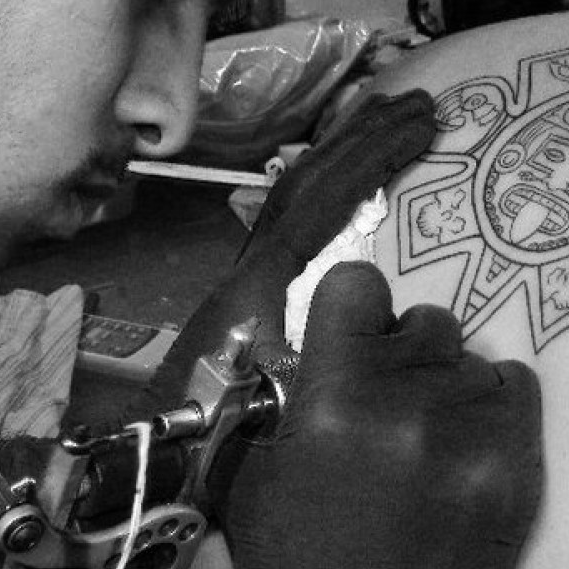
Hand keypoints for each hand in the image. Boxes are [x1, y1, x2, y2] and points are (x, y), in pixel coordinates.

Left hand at [126, 89, 435, 422]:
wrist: (150, 464)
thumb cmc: (213, 441)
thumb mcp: (274, 404)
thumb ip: (318, 358)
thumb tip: (372, 313)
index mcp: (260, 283)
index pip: (318, 199)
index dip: (369, 156)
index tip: (419, 124)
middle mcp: (252, 267)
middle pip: (306, 181)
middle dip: (361, 137)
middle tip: (416, 103)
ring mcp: (251, 279)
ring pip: (297, 195)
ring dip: (344, 155)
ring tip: (389, 120)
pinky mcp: (255, 297)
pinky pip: (297, 222)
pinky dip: (331, 190)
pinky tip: (357, 187)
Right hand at [209, 262, 542, 568]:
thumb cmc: (286, 557)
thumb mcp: (253, 460)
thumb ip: (289, 381)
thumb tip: (329, 331)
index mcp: (332, 396)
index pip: (360, 284)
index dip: (353, 308)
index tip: (353, 337)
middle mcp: (407, 405)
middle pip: (425, 321)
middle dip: (402, 353)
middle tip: (387, 401)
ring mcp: (471, 438)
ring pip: (472, 357)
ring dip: (447, 384)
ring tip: (426, 435)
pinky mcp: (517, 472)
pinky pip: (518, 390)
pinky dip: (493, 408)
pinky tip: (463, 446)